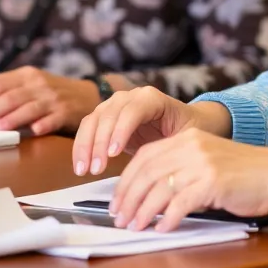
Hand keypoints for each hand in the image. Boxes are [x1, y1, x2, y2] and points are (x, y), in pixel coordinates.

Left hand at [0, 67, 98, 136]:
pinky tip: (35, 131)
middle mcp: (38, 83)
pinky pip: (53, 118)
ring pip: (29, 107)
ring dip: (13, 117)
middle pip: (10, 95)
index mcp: (24, 75)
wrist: (85, 95)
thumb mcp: (27, 86)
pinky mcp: (67, 112)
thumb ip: (3, 92)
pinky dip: (44, 124)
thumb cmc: (48, 94)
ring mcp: (53, 97)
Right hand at [72, 87, 230, 176]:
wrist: (182, 122)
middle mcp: (131, 96)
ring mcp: (115, 104)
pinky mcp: (105, 116)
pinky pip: (88, 128)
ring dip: (86, 146)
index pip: (132, 110)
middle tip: (97, 169)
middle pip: (109, 114)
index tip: (114, 154)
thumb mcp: (186, 136)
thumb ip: (173, 147)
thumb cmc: (186, 129)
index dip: (121, 130)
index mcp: (153, 98)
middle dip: (100, 142)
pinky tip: (81, 166)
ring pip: (93, 120)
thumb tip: (160, 165)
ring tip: (85, 171)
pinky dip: (81, 147)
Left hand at [108, 128, 267, 232]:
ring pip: (159, 188)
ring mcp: (203, 163)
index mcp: (188, 137)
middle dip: (128, 198)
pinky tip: (163, 229)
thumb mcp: (208, 162)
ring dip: (143, 211)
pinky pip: (180, 203)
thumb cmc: (244, 175)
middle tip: (120, 219)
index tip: (117, 201)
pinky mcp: (213, 182)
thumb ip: (181, 169)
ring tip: (135, 227)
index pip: (145, 156)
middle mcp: (192, 145)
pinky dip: (168, 219)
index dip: (126, 181)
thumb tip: (148, 194)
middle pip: (147, 172)